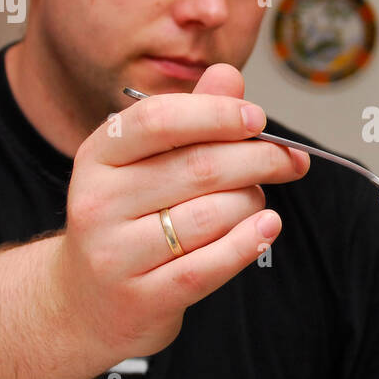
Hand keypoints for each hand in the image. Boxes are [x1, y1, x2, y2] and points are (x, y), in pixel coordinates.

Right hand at [54, 64, 308, 357]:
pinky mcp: (141, 298)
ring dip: (252, 204)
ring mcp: (115, 254)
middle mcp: (98, 202)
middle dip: (259, 158)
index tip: (258, 118)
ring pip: (212, 215)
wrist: (88, 303)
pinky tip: (267, 228)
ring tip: (257, 203)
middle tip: (290, 160)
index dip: (217, 114)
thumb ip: (191, 119)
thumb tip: (228, 75)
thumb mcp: (148, 163)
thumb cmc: (130, 221)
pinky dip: (249, 242)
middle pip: (199, 168)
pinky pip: (211, 263)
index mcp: (99, 156)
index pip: (159, 120)